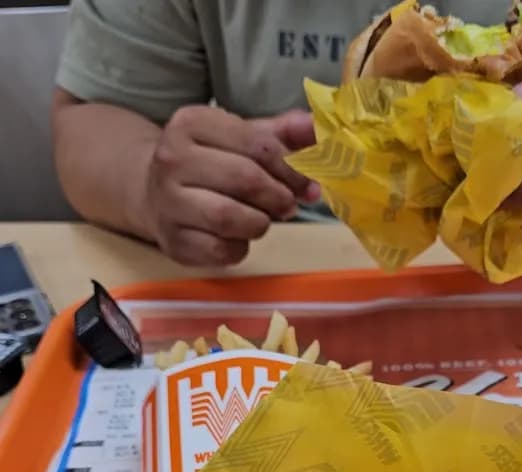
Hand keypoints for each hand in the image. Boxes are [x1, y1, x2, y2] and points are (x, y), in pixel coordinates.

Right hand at [143, 105, 317, 265]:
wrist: (156, 192)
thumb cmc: (211, 163)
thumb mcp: (243, 139)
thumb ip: (282, 133)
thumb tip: (315, 126)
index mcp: (192, 123)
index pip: (257, 144)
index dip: (290, 167)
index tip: (305, 182)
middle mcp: (172, 158)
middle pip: (245, 178)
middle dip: (278, 196)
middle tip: (290, 205)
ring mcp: (168, 201)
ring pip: (229, 216)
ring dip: (260, 222)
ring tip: (263, 219)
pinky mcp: (174, 240)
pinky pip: (220, 250)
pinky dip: (241, 248)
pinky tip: (240, 238)